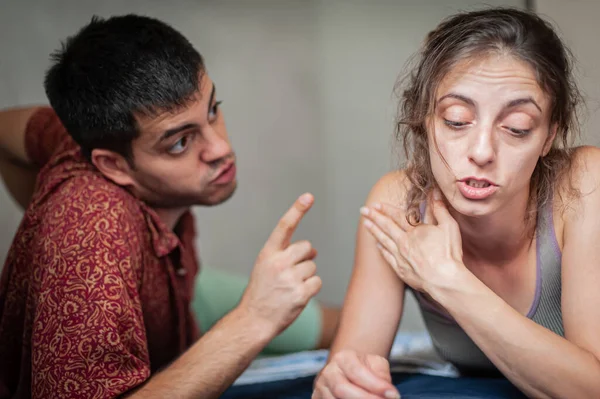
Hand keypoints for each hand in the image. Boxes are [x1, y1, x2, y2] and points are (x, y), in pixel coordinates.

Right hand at [238, 193, 321, 335]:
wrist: (253, 320)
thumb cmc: (262, 292)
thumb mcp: (265, 267)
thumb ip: (286, 254)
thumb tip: (314, 250)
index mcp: (268, 253)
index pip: (284, 226)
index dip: (297, 210)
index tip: (308, 196)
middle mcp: (278, 263)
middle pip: (307, 247)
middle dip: (305, 258)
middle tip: (291, 273)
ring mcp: (289, 278)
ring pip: (313, 266)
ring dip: (306, 276)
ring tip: (290, 288)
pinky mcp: (300, 293)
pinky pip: (317, 282)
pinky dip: (311, 288)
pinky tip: (297, 296)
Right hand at [312, 350, 399, 398]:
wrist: (347, 372)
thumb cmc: (365, 369)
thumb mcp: (376, 365)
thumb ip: (382, 376)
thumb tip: (389, 394)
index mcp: (343, 358)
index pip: (357, 372)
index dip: (375, 385)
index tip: (394, 395)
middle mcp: (328, 372)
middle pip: (342, 389)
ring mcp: (321, 388)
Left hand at [360, 189, 463, 293]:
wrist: (444, 280)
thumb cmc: (449, 254)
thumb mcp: (449, 227)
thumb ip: (440, 210)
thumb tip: (435, 193)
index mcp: (415, 231)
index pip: (397, 216)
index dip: (386, 209)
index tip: (377, 204)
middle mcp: (404, 242)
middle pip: (386, 226)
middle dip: (374, 217)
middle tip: (363, 210)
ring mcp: (401, 256)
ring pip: (384, 240)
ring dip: (374, 231)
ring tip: (366, 224)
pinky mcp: (401, 269)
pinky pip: (387, 257)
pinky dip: (381, 250)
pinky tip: (378, 245)